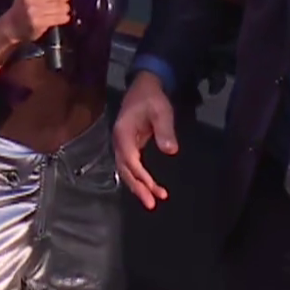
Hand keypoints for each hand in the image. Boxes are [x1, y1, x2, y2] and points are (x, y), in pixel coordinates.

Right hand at [2, 0, 70, 44]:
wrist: (12, 25)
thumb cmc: (24, 5)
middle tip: (62, 0)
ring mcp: (32, 9)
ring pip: (61, 6)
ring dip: (65, 8)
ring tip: (61, 10)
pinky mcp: (37, 22)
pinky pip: (59, 17)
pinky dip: (63, 17)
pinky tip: (61, 17)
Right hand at [113, 71, 177, 209]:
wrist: (145, 86)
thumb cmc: (152, 98)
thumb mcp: (161, 111)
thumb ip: (164, 130)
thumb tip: (171, 151)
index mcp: (123, 133)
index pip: (129, 159)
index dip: (140, 175)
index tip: (153, 188)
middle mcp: (119, 141)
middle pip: (125, 170)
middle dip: (138, 188)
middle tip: (151, 204)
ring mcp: (122, 144)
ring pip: (126, 170)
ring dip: (138, 186)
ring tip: (153, 201)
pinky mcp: (128, 145)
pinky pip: (130, 166)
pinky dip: (138, 178)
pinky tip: (149, 187)